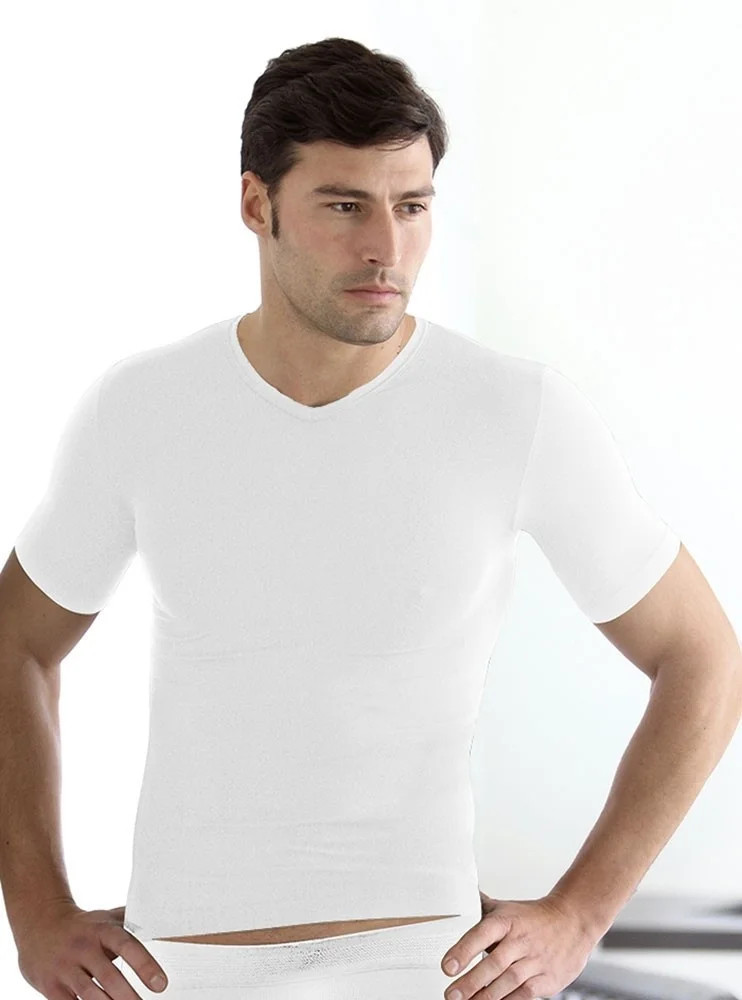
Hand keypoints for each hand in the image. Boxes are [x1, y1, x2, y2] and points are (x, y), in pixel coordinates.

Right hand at [16, 899, 168, 999]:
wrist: (39, 924)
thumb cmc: (83, 926)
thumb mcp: (105, 918)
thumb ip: (130, 922)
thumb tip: (162, 923)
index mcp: (102, 930)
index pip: (127, 946)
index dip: (144, 965)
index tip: (161, 984)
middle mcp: (84, 947)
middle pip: (109, 976)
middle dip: (128, 996)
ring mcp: (65, 967)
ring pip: (89, 994)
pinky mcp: (50, 985)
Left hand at [440, 891, 595, 998]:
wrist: (573, 921)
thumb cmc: (533, 917)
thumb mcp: (506, 907)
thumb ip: (481, 908)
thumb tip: (457, 900)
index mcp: (507, 920)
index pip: (482, 933)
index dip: (464, 950)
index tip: (447, 967)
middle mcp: (520, 939)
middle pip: (494, 963)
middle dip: (471, 982)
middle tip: (451, 994)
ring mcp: (535, 960)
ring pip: (508, 981)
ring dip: (486, 996)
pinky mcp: (547, 979)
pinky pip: (524, 994)